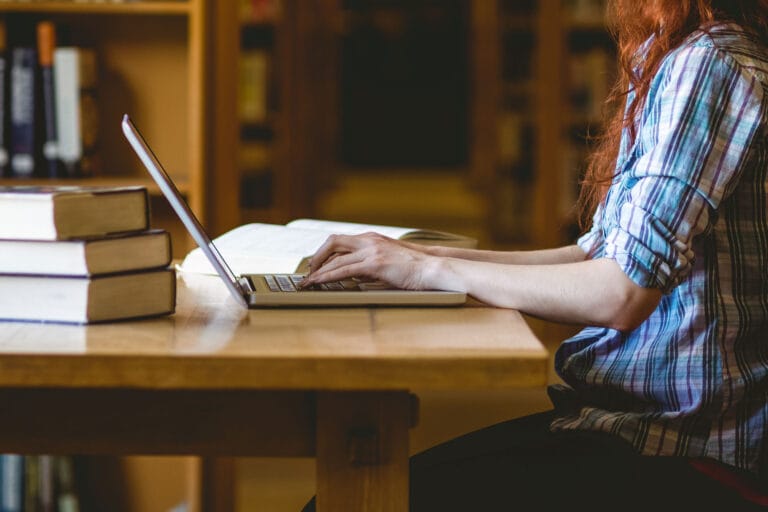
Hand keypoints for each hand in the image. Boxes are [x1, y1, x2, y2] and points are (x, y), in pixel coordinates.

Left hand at [301, 232, 437, 289]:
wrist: (432, 268)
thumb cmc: (414, 268)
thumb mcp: (388, 262)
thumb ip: (371, 264)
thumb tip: (356, 275)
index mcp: (372, 238)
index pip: (341, 241)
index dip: (325, 252)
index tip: (316, 264)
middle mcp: (369, 240)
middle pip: (333, 242)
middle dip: (317, 257)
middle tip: (308, 272)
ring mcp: (372, 250)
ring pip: (336, 258)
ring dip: (319, 271)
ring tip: (308, 282)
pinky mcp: (375, 263)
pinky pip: (345, 269)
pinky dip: (329, 276)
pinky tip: (320, 282)